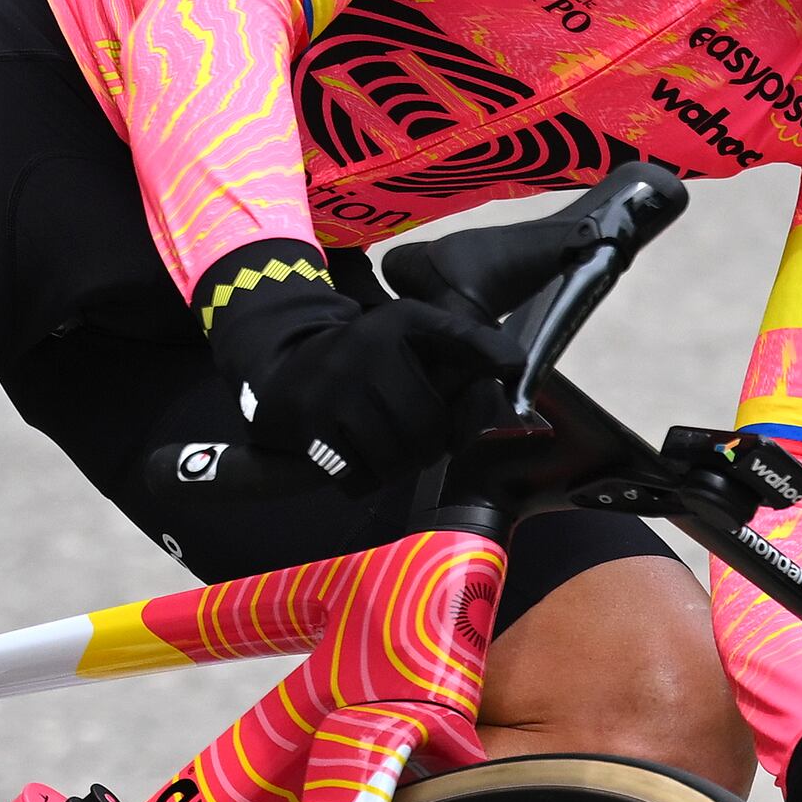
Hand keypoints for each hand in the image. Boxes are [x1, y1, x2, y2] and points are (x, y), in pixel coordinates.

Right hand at [198, 244, 505, 491]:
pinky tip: (363, 461)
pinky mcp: (308, 424)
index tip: (509, 374)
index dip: (490, 367)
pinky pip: (359, 475)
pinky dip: (366, 478)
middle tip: (422, 443)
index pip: (465, 344)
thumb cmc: (367, 357)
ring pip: (396, 456)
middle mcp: (367, 348)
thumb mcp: (412, 332)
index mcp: (400, 322)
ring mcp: (335, 388)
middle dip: (431, 444)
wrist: (285, 367)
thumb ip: (464, 345)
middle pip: (428, 426)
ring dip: (399, 465)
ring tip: (392, 452)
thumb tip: (516, 367)